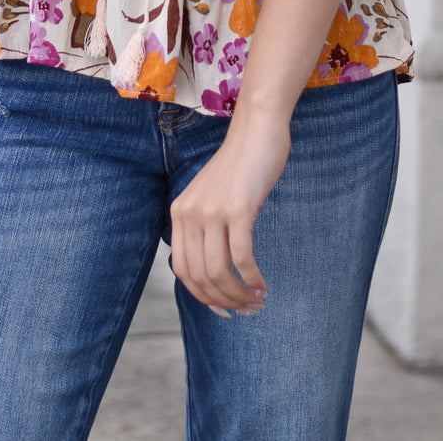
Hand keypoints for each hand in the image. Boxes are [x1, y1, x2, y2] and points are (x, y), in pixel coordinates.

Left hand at [170, 112, 289, 313]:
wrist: (257, 131)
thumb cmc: (240, 168)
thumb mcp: (210, 197)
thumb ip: (204, 228)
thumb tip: (210, 277)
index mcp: (179, 213)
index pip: (182, 271)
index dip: (202, 297)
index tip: (223, 309)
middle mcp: (190, 213)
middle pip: (200, 276)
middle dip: (224, 301)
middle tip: (247, 310)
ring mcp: (212, 211)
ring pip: (219, 271)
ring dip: (239, 294)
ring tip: (256, 300)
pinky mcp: (238, 209)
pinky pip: (242, 257)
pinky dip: (253, 278)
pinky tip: (263, 284)